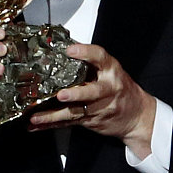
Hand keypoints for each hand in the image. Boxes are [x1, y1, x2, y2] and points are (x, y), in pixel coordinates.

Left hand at [28, 43, 156, 158]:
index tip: (71, 50)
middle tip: (62, 95)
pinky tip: (36, 125)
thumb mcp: (111, 69)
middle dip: (77, 95)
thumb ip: (91, 61)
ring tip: (37, 116)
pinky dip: (51, 124)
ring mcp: (99, 108)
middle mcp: (107, 90)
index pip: (101, 58)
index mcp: (111, 72)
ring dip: (54, 115)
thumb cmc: (120, 89)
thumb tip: (66, 47)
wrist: (137, 116)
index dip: (86, 53)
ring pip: (76, 112)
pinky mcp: (90, 121)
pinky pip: (69, 123)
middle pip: (93, 92)